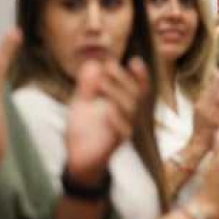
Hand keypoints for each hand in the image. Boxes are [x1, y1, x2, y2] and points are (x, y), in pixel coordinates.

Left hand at [65, 58, 148, 184]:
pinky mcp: (116, 143)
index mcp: (122, 104)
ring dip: (117, 93)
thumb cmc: (84, 129)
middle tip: (109, 65)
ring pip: (130, 110)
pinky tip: (108, 110)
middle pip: (135, 94)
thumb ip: (87, 85)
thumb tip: (93, 64)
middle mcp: (128, 115)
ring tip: (102, 82)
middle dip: (123, 78)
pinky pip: (122, 130)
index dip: (140, 75)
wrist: (78, 158)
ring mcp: (124, 128)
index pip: (137, 87)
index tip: (134, 61)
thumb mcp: (82, 103)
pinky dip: (116, 119)